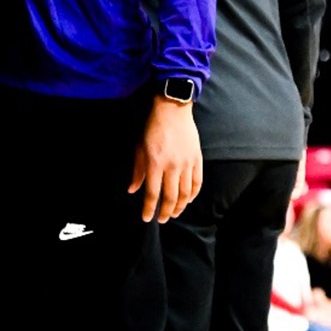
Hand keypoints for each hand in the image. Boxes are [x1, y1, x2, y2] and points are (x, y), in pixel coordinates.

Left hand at [130, 97, 202, 222]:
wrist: (172, 111)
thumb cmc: (152, 128)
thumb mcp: (139, 149)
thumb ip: (137, 171)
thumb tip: (133, 190)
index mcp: (155, 164)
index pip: (152, 194)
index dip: (149, 208)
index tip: (146, 218)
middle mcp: (172, 167)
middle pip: (170, 197)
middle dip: (166, 212)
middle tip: (162, 220)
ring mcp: (186, 164)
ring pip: (185, 193)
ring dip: (180, 206)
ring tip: (175, 213)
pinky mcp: (197, 159)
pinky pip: (197, 182)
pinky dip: (193, 194)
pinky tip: (188, 200)